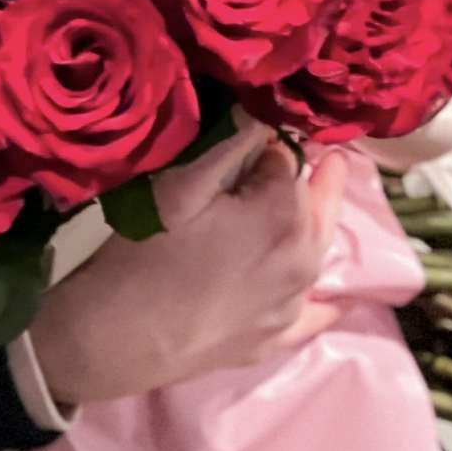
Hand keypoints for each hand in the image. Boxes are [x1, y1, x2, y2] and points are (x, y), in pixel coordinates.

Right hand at [25, 124, 349, 409]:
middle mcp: (304, 259)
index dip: (265, 146)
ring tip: (305, 203)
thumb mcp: (180, 183)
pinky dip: (323, 299)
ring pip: (315, 248)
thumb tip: (264, 111)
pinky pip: (314, 314)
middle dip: (308, 178)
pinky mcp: (276, 339)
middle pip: (317, 203)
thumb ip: (232, 141)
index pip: (288, 158)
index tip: (246, 141)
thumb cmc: (143, 252)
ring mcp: (293, 305)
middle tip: (307, 156)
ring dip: (309, 224)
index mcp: (285, 214)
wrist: (114, 337)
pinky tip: (337, 295)